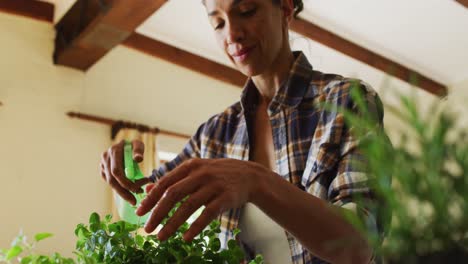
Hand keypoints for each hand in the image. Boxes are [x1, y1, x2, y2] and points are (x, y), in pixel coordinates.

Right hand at [100, 139, 150, 204]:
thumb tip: (138, 159)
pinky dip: (119, 188)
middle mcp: (105, 157)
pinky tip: (128, 191)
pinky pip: (110, 182)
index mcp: (114, 151)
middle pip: (112, 180)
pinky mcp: (103, 170)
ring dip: (122, 192)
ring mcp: (103, 164)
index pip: (116, 171)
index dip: (126, 183)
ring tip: (134, 198)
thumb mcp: (138, 144)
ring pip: (110, 183)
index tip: (138, 190)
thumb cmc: (133, 145)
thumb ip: (138, 150)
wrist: (125, 144)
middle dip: (124, 192)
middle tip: (134, 201)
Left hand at [135, 158, 266, 241]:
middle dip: (157, 213)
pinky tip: (186, 238)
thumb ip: (174, 179)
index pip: (165, 182)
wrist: (249, 175)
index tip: (139, 212)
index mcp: (190, 166)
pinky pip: (207, 214)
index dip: (151, 198)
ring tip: (161, 237)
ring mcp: (214, 185)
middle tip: (147, 228)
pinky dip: (195, 227)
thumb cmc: (218, 174)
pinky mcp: (226, 198)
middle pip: (173, 194)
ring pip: (188, 206)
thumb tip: (148, 189)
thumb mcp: (196, 171)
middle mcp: (201, 174)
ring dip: (172, 223)